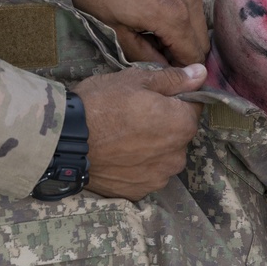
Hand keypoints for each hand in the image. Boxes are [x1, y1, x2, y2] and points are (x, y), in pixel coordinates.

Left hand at [52, 0, 209, 65]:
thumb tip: (162, 69)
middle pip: (202, 41)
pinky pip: (194, 3)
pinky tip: (159, 13)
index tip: (163, 72)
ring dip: (184, 34)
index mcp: (170, 15)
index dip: (180, 70)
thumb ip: (141, 54)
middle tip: (157, 53)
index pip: (192, 56)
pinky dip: (183, 14)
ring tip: (155, 33)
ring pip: (200, 23)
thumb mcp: (111, 28)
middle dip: (184, 53)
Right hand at [74, 64, 205, 200]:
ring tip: (121, 137)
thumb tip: (201, 74)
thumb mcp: (136, 80)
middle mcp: (178, 155)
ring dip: (151, 148)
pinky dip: (136, 166)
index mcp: (182, 124)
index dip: (174, 99)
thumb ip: (173, 80)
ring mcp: (158, 177)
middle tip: (132, 115)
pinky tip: (116, 155)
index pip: (192, 107)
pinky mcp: (139, 191)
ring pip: (162, 156)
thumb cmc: (101, 103)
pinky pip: (145, 174)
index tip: (152, 97)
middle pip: (178, 134)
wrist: (65, 140)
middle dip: (163, 125)